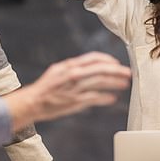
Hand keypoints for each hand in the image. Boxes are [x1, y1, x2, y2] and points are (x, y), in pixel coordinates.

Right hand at [5, 52, 130, 129]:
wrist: (31, 102)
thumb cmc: (45, 88)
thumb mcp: (58, 71)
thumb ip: (74, 68)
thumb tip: (90, 67)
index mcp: (69, 65)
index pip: (93, 58)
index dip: (108, 60)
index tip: (116, 63)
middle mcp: (73, 75)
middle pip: (101, 69)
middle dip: (117, 71)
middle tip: (128, 73)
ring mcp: (75, 88)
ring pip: (100, 83)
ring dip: (115, 83)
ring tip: (124, 84)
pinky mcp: (75, 102)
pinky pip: (95, 98)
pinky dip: (105, 98)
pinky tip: (113, 98)